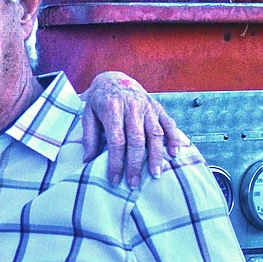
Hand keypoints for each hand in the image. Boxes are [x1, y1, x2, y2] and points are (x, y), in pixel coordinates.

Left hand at [81, 72, 190, 186]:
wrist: (113, 78)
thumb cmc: (99, 100)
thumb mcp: (88, 114)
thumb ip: (90, 137)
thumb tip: (88, 160)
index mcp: (113, 108)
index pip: (117, 140)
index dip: (116, 162)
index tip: (115, 179)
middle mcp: (133, 107)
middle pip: (137, 140)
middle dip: (136, 164)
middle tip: (134, 183)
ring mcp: (148, 106)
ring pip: (155, 134)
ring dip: (156, 156)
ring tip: (155, 174)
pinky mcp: (158, 107)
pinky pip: (169, 123)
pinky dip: (174, 138)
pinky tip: (174, 154)